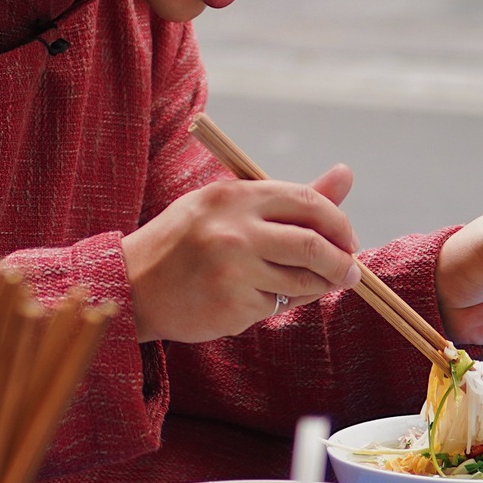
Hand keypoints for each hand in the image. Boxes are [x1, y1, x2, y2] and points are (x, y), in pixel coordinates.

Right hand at [124, 165, 364, 344]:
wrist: (132, 284)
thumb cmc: (186, 242)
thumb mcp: (228, 207)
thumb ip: (289, 198)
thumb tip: (346, 174)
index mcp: (234, 195)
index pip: (308, 201)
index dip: (338, 222)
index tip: (347, 240)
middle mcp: (234, 229)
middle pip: (314, 245)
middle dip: (342, 263)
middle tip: (349, 273)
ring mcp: (233, 270)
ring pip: (302, 283)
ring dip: (314, 288)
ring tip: (300, 287)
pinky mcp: (232, 305)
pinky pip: (276, 308)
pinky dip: (275, 306)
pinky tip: (250, 299)